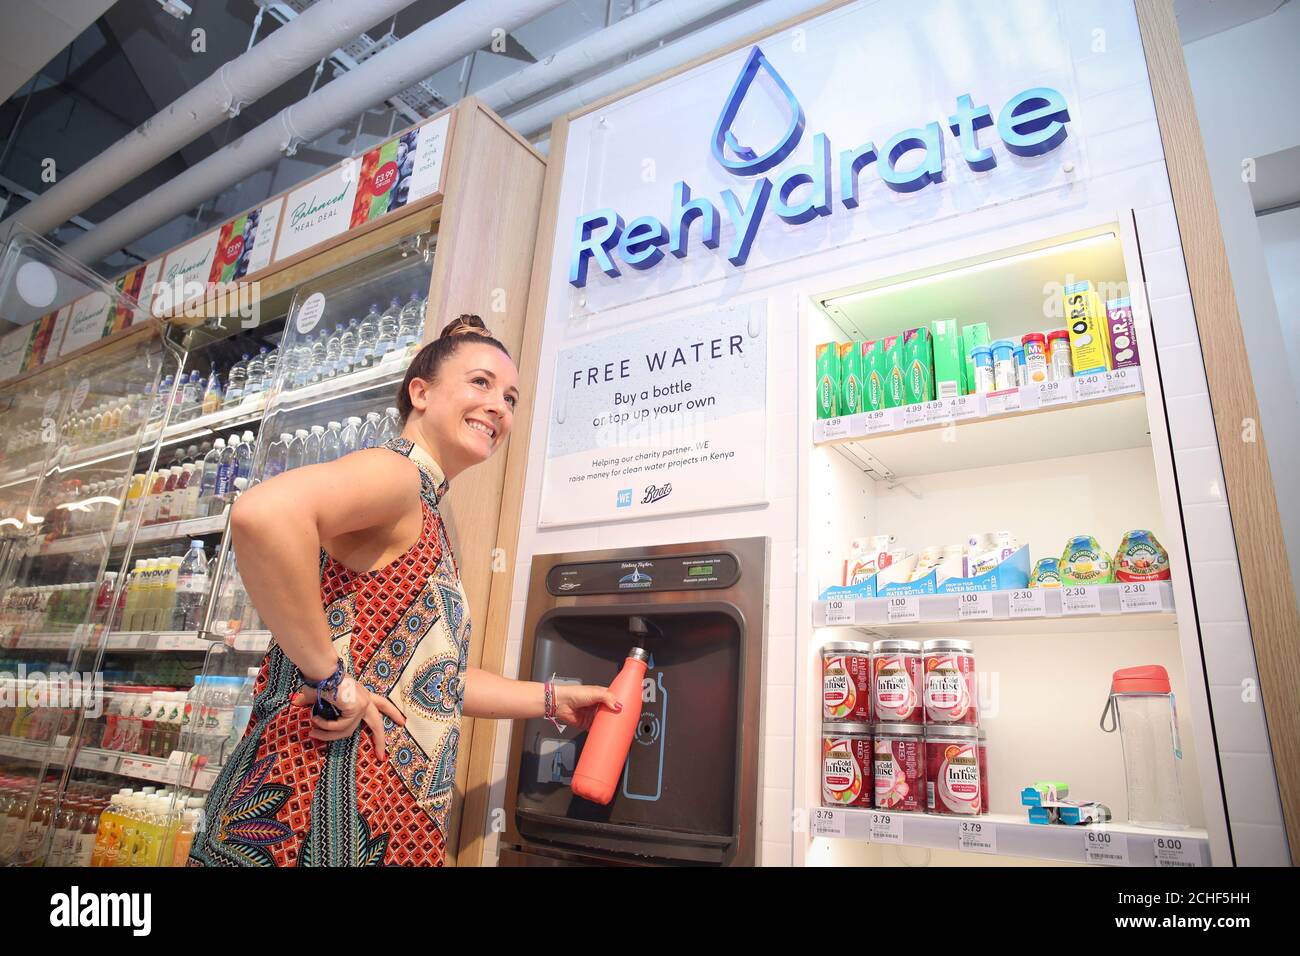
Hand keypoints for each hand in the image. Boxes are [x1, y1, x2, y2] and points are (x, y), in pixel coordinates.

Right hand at [292, 678, 406, 760]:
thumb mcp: (318, 695)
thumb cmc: (319, 679)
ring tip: (312, 726)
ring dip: (327, 732)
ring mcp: (362, 704)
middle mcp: (365, 699)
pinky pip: (340, 726)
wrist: (320, 671)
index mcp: (362, 694)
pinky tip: (315, 719)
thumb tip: (295, 703)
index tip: (402, 722)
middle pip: (377, 724)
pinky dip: (325, 726)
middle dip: (380, 741)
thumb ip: (313, 703)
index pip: (382, 704)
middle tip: (381, 757)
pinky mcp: (356, 708)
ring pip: (347, 731)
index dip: (392, 713)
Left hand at [554, 684, 621, 732]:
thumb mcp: (595, 693)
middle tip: (622, 720)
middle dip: (615, 716)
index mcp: (600, 694)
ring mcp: (592, 714)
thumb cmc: (575, 694)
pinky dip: (599, 731)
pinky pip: (595, 729)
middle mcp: (597, 704)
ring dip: (607, 725)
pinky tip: (604, 733)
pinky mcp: (587, 723)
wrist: (561, 703)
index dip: (620, 703)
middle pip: (609, 711)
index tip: (627, 708)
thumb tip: (618, 706)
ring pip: (603, 721)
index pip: (614, 699)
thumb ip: (608, 698)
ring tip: (616, 728)